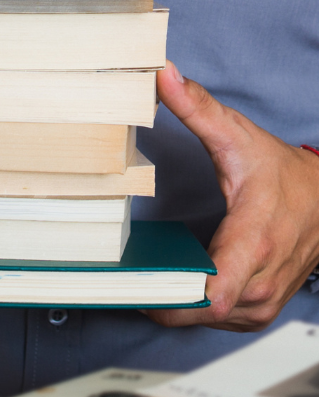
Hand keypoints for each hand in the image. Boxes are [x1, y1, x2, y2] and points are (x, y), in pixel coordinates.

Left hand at [145, 61, 318, 330]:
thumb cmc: (282, 173)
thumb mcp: (238, 136)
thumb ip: (197, 108)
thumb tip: (162, 74)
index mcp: (254, 239)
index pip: (214, 293)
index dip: (171, 299)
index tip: (132, 286)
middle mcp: (261, 278)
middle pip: (200, 313)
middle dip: (156, 300)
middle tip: (114, 281)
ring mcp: (263, 300)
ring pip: (206, 322)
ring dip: (171, 306)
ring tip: (133, 282)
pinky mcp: (260, 309)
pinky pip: (218, 321)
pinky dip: (191, 309)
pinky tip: (165, 287)